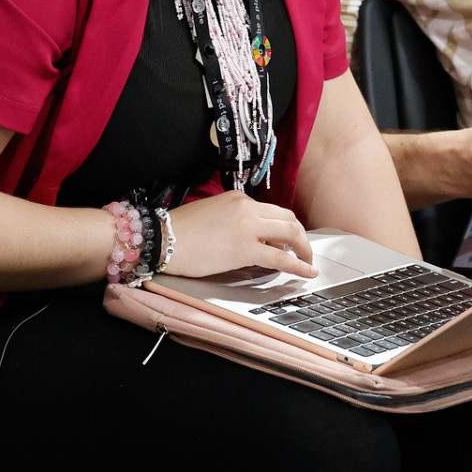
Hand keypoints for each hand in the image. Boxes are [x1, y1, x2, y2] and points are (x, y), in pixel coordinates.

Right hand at [159, 190, 317, 279]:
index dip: (284, 228)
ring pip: (290, 233)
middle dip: (300, 236)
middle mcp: (247, 208)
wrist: (163, 239)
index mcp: (238, 199)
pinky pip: (281, 258)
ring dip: (304, 249)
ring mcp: (248, 227)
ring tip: (308, 263)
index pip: (272, 211)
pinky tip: (306, 272)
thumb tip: (254, 240)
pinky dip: (298, 266)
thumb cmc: (180, 232)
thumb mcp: (212, 215)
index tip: (288, 241)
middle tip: (304, 251)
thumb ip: (235, 222)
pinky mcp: (245, 249)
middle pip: (288, 218)